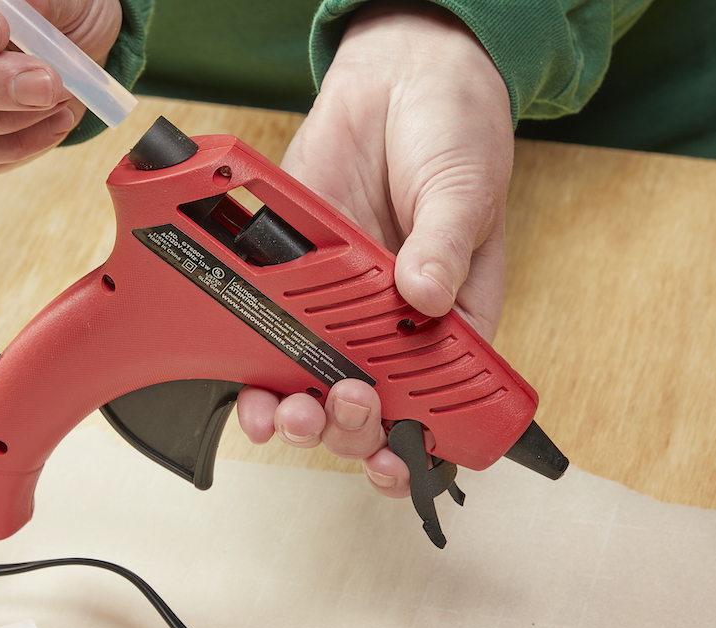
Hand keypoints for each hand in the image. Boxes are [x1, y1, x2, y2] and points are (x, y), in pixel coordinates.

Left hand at [237, 0, 514, 497]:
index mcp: (452, 318)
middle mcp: (393, 325)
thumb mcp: (465, 188)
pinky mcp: (294, 283)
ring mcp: (340, 308)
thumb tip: (426, 296)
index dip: (416, 442)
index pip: (439, 401)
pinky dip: (257, 376)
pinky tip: (249, 390)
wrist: (398, 80)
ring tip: (287, 412)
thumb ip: (446, 244)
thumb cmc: (455, 135)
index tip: (395, 459)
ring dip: (300, 416)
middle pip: (371, 407)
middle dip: (350, 426)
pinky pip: (272, 342)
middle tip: (340, 405)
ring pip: (316, 388)